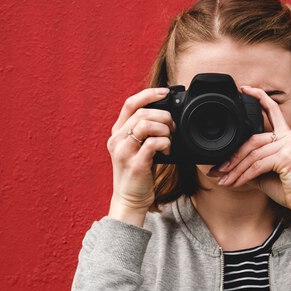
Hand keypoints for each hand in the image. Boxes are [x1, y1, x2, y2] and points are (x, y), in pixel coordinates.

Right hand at [106, 87, 175, 217]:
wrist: (130, 199)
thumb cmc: (138, 172)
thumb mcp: (136, 147)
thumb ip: (144, 131)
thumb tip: (167, 115)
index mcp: (117, 132)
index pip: (130, 103)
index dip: (149, 94)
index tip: (165, 92)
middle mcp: (117, 140)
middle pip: (142, 113)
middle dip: (163, 116)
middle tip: (172, 127)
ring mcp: (124, 152)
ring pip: (145, 125)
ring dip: (164, 129)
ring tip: (169, 139)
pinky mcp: (135, 164)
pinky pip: (152, 143)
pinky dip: (165, 143)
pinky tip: (167, 150)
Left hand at [216, 85, 290, 218]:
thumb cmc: (290, 190)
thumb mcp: (266, 173)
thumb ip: (252, 163)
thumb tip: (225, 165)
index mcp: (289, 135)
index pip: (273, 111)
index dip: (259, 97)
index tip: (244, 89)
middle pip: (253, 140)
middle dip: (233, 156)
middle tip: (217, 170)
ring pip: (253, 154)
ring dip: (235, 170)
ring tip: (224, 181)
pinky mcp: (288, 156)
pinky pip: (258, 165)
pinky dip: (244, 175)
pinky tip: (236, 184)